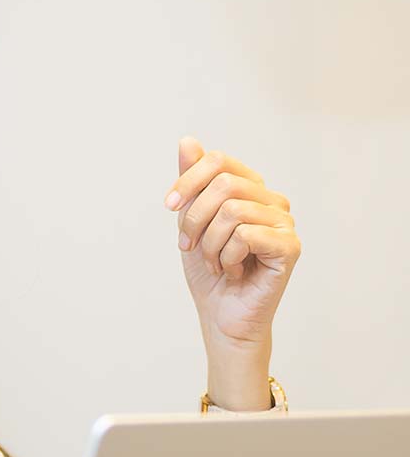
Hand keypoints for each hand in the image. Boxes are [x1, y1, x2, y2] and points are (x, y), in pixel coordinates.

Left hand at [165, 137, 300, 408]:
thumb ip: (192, 183)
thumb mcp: (191, 223)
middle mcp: (271, 200)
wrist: (221, 316)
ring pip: (232, 211)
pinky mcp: (289, 246)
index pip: (218, 161)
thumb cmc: (209, 272)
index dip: (188, 181)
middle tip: (190, 247)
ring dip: (210, 244)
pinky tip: (234, 272)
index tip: (168, 205)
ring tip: (216, 263)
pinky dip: (228, 257)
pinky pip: (246, 235)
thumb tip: (188, 141)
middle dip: (194, 219)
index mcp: (250, 189)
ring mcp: (284, 222)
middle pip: (224, 184)